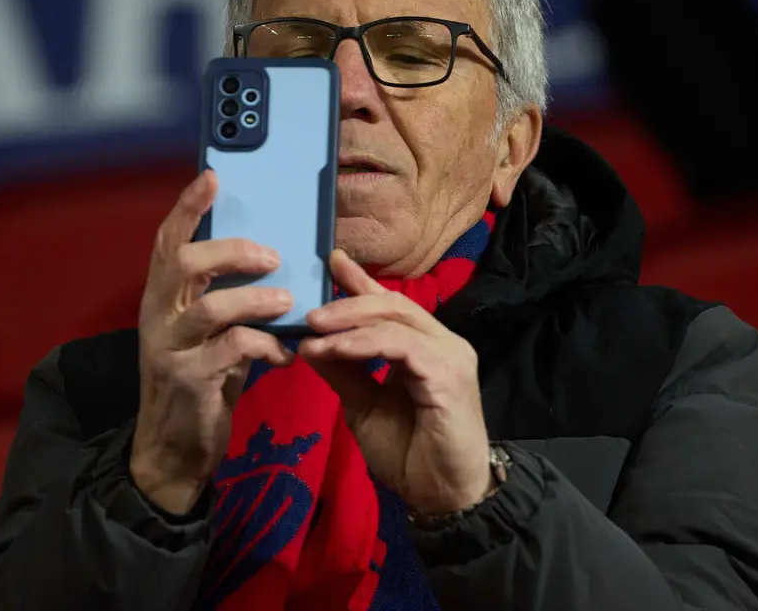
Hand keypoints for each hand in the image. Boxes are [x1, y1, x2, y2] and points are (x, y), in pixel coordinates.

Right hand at [130, 170, 295, 514]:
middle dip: (231, 251)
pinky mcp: (189, 382)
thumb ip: (226, 300)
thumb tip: (272, 261)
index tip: (213, 176)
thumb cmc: (199, 384)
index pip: (167, 241)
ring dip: (256, 300)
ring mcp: (169, 350)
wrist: (173, 451)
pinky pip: (233, 351)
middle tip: (273, 255)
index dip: (188, 207)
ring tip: (289, 300)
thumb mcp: (208, 336)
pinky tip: (285, 354)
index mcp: (160, 298)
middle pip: (184, 264)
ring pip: (210, 308)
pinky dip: (266, 346)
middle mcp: (156, 317)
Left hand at [298, 250, 493, 515]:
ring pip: (396, 319)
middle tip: (307, 312)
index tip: (329, 261)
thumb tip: (310, 342)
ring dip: (348, 323)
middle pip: (393, 303)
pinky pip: (401, 346)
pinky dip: (364, 345)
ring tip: (313, 332)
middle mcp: (442, 342)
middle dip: (346, 302)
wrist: (442, 496)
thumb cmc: (410, 455)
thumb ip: (343, 372)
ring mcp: (449, 355)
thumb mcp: (363, 406)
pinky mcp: (448, 373)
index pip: (390, 305)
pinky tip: (335, 350)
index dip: (360, 281)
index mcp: (424, 347)